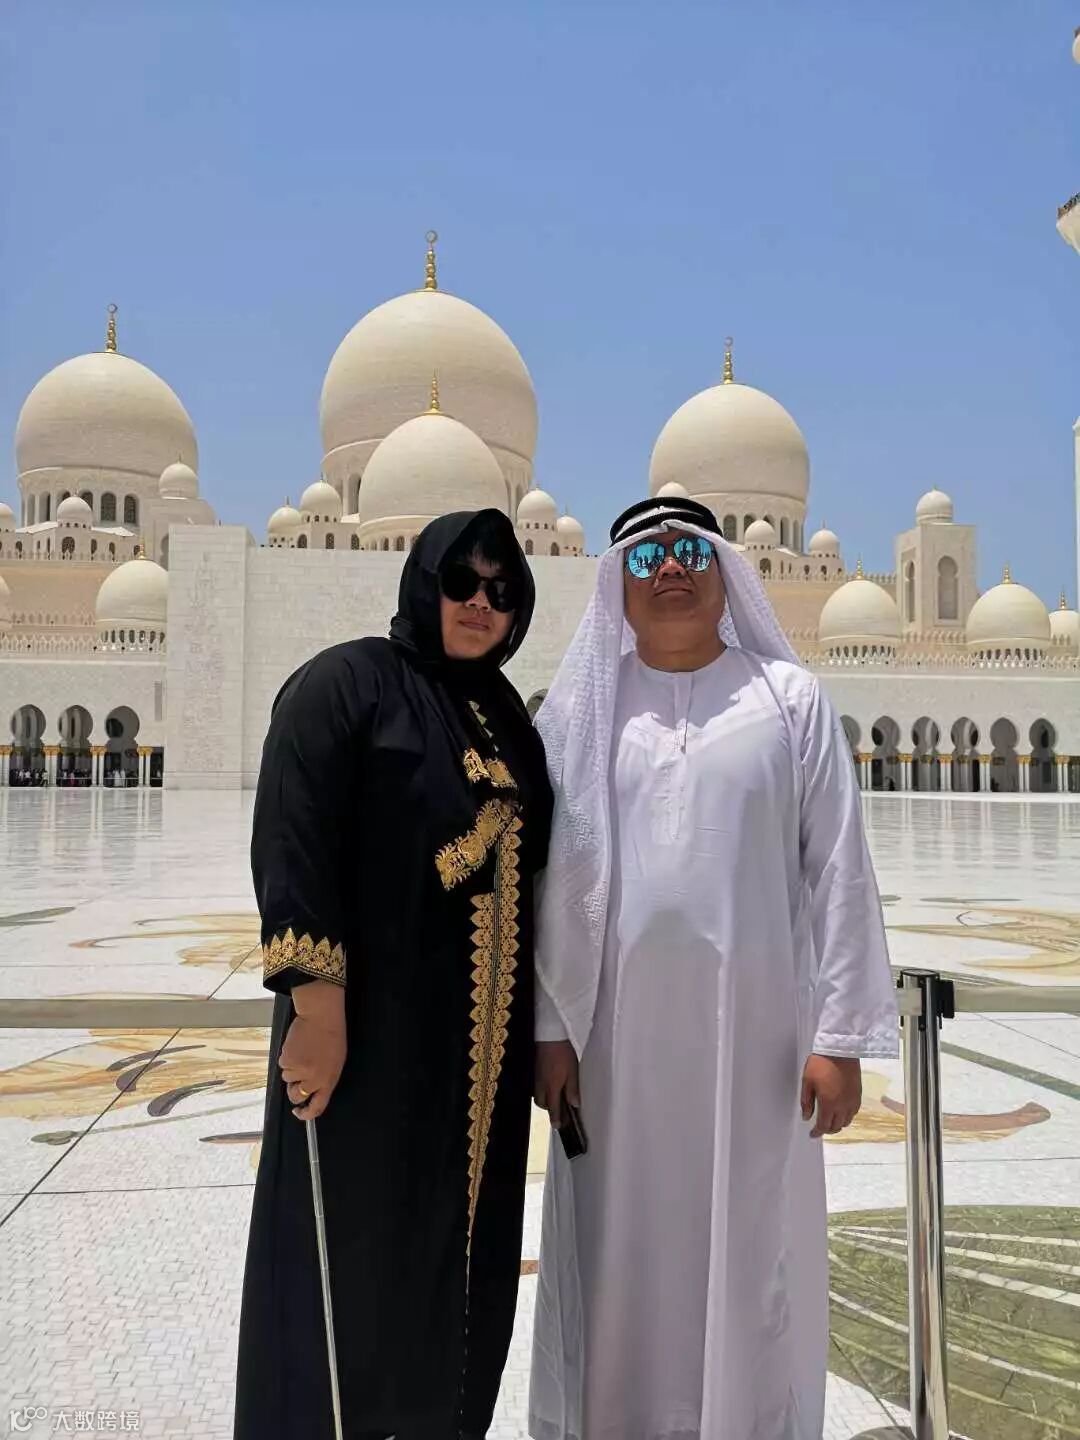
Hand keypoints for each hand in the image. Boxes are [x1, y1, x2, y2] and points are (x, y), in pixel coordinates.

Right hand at [278, 983, 346, 1120]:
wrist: (321, 1018)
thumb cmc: (331, 1037)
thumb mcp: (335, 1063)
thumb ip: (324, 1079)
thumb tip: (311, 1091)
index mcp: (328, 1081)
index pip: (317, 1108)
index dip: (305, 1114)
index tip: (298, 1112)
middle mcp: (313, 1080)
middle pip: (296, 1096)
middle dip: (294, 1088)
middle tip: (298, 1073)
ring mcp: (299, 1071)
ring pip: (288, 1078)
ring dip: (292, 1068)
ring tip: (303, 1051)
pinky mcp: (287, 1061)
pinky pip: (283, 1064)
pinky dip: (287, 1057)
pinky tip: (297, 1046)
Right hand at [534, 1040, 579, 1127]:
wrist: (549, 1035)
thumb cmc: (563, 1053)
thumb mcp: (572, 1071)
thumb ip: (572, 1089)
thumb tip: (574, 1105)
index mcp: (551, 1087)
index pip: (553, 1108)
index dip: (556, 1118)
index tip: (558, 1126)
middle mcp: (541, 1085)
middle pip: (542, 1103)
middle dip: (550, 1108)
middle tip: (560, 1107)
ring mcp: (535, 1077)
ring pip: (538, 1095)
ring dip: (545, 1099)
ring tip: (555, 1095)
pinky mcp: (534, 1070)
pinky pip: (535, 1086)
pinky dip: (541, 1089)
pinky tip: (548, 1084)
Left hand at [801, 1055, 861, 1138]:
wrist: (840, 1050)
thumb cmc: (820, 1064)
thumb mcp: (807, 1081)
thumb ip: (806, 1102)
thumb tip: (806, 1118)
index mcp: (828, 1104)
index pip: (824, 1126)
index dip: (817, 1133)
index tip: (812, 1135)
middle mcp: (842, 1106)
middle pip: (836, 1126)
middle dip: (827, 1130)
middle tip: (820, 1127)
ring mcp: (852, 1101)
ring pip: (846, 1121)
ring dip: (838, 1124)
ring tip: (830, 1120)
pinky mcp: (858, 1094)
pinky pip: (854, 1112)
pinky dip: (847, 1116)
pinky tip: (841, 1112)